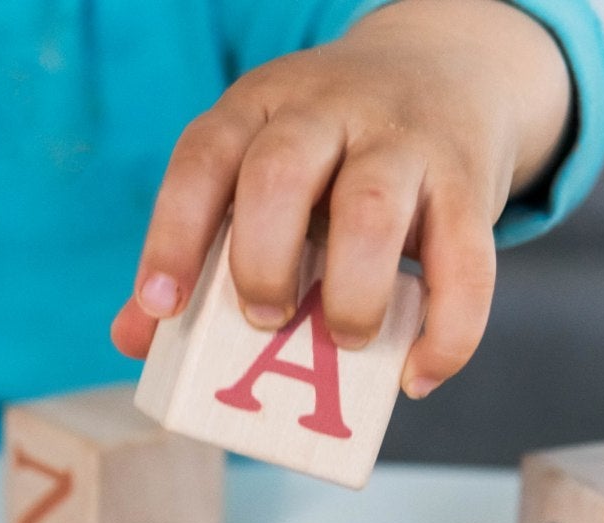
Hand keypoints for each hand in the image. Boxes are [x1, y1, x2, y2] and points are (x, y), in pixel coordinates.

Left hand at [112, 0, 572, 397]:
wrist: (452, 66)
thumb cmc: (331, 150)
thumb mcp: (257, 168)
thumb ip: (199, 246)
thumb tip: (134, 336)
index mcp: (260, 108)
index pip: (203, 160)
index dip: (174, 235)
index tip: (162, 306)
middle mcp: (328, 112)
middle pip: (280, 174)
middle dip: (261, 262)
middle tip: (263, 320)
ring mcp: (404, 141)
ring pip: (372, 206)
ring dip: (349, 293)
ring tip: (341, 340)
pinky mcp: (469, 184)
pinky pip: (466, 260)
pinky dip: (447, 330)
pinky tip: (417, 375)